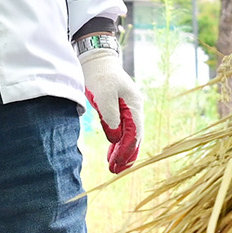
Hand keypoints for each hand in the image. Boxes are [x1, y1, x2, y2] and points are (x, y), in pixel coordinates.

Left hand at [79, 45, 144, 174]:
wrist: (96, 61)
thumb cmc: (99, 76)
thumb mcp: (103, 96)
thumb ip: (110, 118)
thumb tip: (115, 139)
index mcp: (134, 105)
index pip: (134, 133)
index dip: (126, 150)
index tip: (117, 164)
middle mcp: (134, 109)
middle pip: (135, 137)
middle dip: (126, 155)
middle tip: (115, 170)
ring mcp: (128, 110)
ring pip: (129, 135)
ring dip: (122, 151)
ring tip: (114, 167)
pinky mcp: (119, 110)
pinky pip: (122, 130)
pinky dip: (117, 143)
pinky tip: (112, 153)